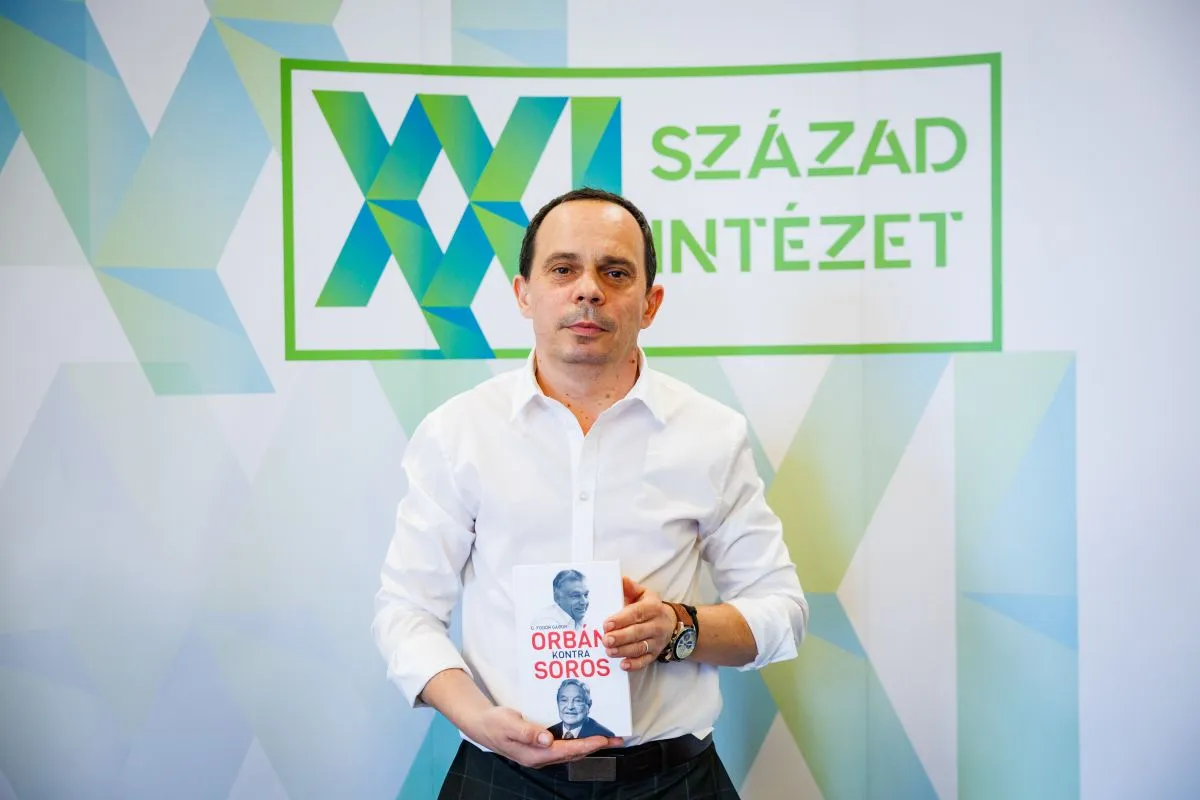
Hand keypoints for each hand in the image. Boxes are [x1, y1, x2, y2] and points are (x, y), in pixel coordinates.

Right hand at [470, 706, 622, 767]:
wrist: (482, 726)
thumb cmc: (495, 723)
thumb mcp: (509, 724)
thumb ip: (527, 732)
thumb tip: (547, 739)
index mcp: (535, 754)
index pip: (567, 751)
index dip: (587, 745)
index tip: (603, 739)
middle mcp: (542, 757)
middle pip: (574, 754)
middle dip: (596, 746)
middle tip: (617, 738)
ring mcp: (542, 753)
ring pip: (571, 751)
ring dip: (590, 744)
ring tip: (608, 736)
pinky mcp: (541, 747)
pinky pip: (565, 746)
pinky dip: (578, 740)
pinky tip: (585, 732)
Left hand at [602, 576, 677, 670]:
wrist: (672, 623)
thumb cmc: (651, 607)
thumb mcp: (644, 594)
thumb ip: (631, 588)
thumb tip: (620, 579)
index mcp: (653, 607)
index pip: (637, 613)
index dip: (621, 619)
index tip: (606, 624)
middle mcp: (657, 625)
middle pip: (638, 632)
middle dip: (621, 637)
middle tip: (605, 639)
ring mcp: (657, 641)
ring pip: (640, 647)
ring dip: (624, 650)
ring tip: (609, 651)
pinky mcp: (655, 654)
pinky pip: (646, 661)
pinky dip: (635, 664)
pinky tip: (623, 665)